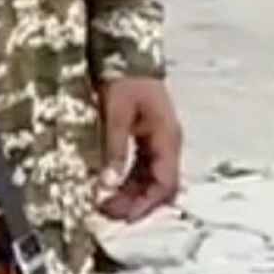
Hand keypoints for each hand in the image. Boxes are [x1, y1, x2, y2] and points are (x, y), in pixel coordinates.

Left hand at [97, 77, 185, 224]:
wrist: (128, 56)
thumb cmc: (125, 81)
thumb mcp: (116, 115)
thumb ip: (115, 149)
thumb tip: (109, 183)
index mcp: (167, 138)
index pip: (165, 183)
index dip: (147, 203)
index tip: (125, 216)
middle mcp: (168, 144)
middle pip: (160, 186)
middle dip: (137, 203)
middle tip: (109, 212)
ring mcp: (159, 142)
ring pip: (151, 179)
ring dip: (132, 194)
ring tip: (105, 203)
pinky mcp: (147, 139)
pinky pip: (142, 168)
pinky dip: (128, 180)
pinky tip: (110, 186)